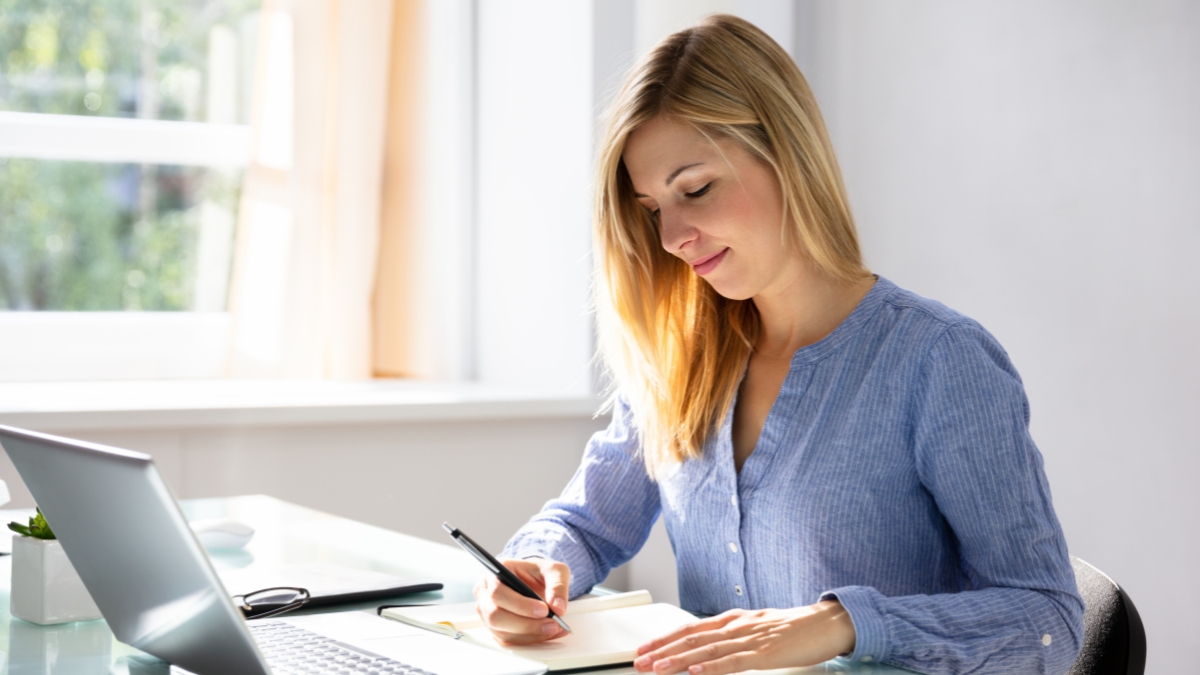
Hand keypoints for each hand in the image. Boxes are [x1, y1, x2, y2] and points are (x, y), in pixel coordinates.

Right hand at [473, 557, 570, 644]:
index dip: (520, 604)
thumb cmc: (538, 573)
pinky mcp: (494, 628)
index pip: (498, 592)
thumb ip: (557, 585)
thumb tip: (558, 607)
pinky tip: (547, 633)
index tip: (543, 609)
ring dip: (529, 634)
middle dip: (526, 624)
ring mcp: (486, 612)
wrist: (534, 582)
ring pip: (501, 632)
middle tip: (552, 623)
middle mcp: (485, 592)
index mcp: (495, 572)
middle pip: (495, 615)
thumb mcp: (553, 570)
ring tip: (553, 628)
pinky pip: (507, 640)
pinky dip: (529, 640)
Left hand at [632, 600, 854, 673]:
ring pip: (708, 650)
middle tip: (640, 662)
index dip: (666, 639)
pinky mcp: (766, 654)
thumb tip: (709, 648)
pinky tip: (697, 673)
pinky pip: (735, 662)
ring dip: (679, 660)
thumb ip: (733, 635)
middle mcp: (737, 626)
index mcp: (734, 619)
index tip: (645, 649)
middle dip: (663, 651)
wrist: (827, 622)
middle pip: (693, 638)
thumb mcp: (757, 627)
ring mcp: (750, 639)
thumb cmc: (794, 627)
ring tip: (657, 668)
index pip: (692, 628)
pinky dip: (714, 668)